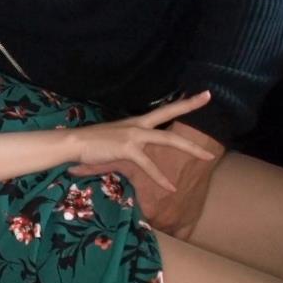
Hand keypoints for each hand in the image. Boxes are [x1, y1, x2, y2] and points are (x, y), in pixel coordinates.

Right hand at [69, 90, 215, 191]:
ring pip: (168, 139)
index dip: (180, 102)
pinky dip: (160, 178)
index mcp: (136, 122)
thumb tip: (128, 153)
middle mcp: (138, 125)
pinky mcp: (128, 149)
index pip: (163, 110)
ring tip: (208, 157)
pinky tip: (171, 188)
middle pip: (169, 113)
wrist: (74, 143)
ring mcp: (134, 135)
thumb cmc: (91, 144)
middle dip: (189, 105)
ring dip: (190, 148)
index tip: (199, 94)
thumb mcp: (113, 142)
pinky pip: (149, 165)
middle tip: (208, 96)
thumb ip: (125, 147)